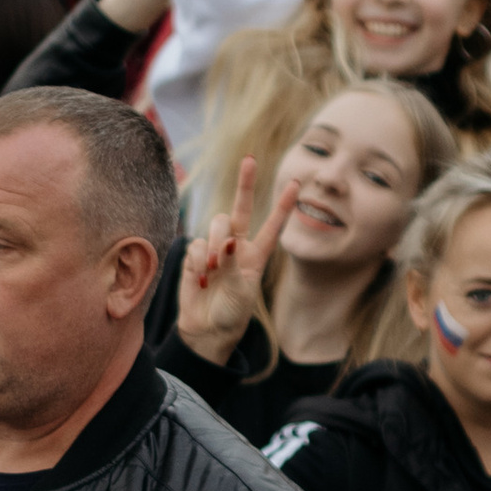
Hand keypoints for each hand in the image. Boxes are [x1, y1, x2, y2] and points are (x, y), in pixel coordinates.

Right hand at [179, 149, 300, 365]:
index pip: (272, 225)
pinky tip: (202, 279)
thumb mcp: (242, 291)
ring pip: (216, 225)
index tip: (296, 184)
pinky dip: (199, 259)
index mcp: (257, 254)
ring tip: (213, 269)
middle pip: (240, 208)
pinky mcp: (194, 255)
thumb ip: (236, 263)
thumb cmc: (231, 313)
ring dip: (215, 243)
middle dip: (244, 183)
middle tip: (249, 160)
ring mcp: (215, 249)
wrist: (207, 330)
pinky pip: (196, 243)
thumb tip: (227, 241)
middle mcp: (237, 246)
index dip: (283, 205)